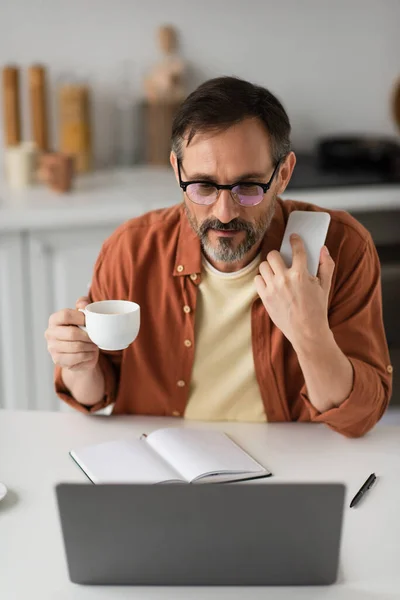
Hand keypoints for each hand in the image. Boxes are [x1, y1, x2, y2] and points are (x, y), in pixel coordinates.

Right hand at [45, 296, 98, 371]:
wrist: (79, 353)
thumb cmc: (81, 330)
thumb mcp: (83, 315)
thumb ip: (83, 304)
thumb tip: (83, 304)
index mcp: (54, 319)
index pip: (66, 315)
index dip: (81, 318)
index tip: (89, 322)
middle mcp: (50, 333)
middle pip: (72, 333)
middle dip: (88, 336)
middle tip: (95, 337)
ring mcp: (52, 347)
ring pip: (76, 346)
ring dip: (90, 346)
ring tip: (94, 345)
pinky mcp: (58, 360)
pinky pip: (77, 357)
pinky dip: (88, 355)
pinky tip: (90, 353)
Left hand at [254, 234, 334, 348]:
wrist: (306, 332)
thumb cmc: (317, 309)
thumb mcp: (325, 286)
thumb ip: (326, 265)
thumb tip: (324, 249)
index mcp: (301, 274)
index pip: (296, 249)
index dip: (295, 240)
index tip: (293, 237)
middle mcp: (284, 279)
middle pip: (273, 255)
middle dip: (278, 255)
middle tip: (281, 260)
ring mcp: (272, 288)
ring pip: (263, 266)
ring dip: (269, 267)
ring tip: (275, 272)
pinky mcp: (265, 298)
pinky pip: (257, 279)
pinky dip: (262, 279)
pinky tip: (270, 283)